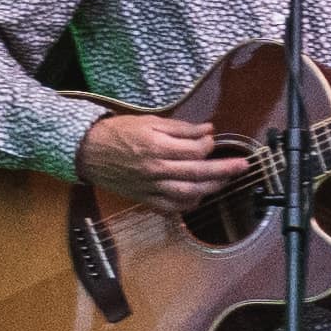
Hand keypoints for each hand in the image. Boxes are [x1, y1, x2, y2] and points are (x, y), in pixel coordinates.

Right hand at [77, 109, 243, 212]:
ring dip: (210, 189)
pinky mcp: (143, 198)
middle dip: (224, 170)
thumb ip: (180, 128)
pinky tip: (198, 197)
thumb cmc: (117, 132)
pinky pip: (170, 207)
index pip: (195, 151)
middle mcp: (156, 170)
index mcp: (157, 148)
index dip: (209, 146)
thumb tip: (207, 130)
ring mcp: (150, 187)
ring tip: (225, 181)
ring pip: (187, 194)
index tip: (212, 140)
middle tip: (244, 166)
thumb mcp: (149, 122)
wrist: (86, 151)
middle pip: (198, 174)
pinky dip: (187, 204)